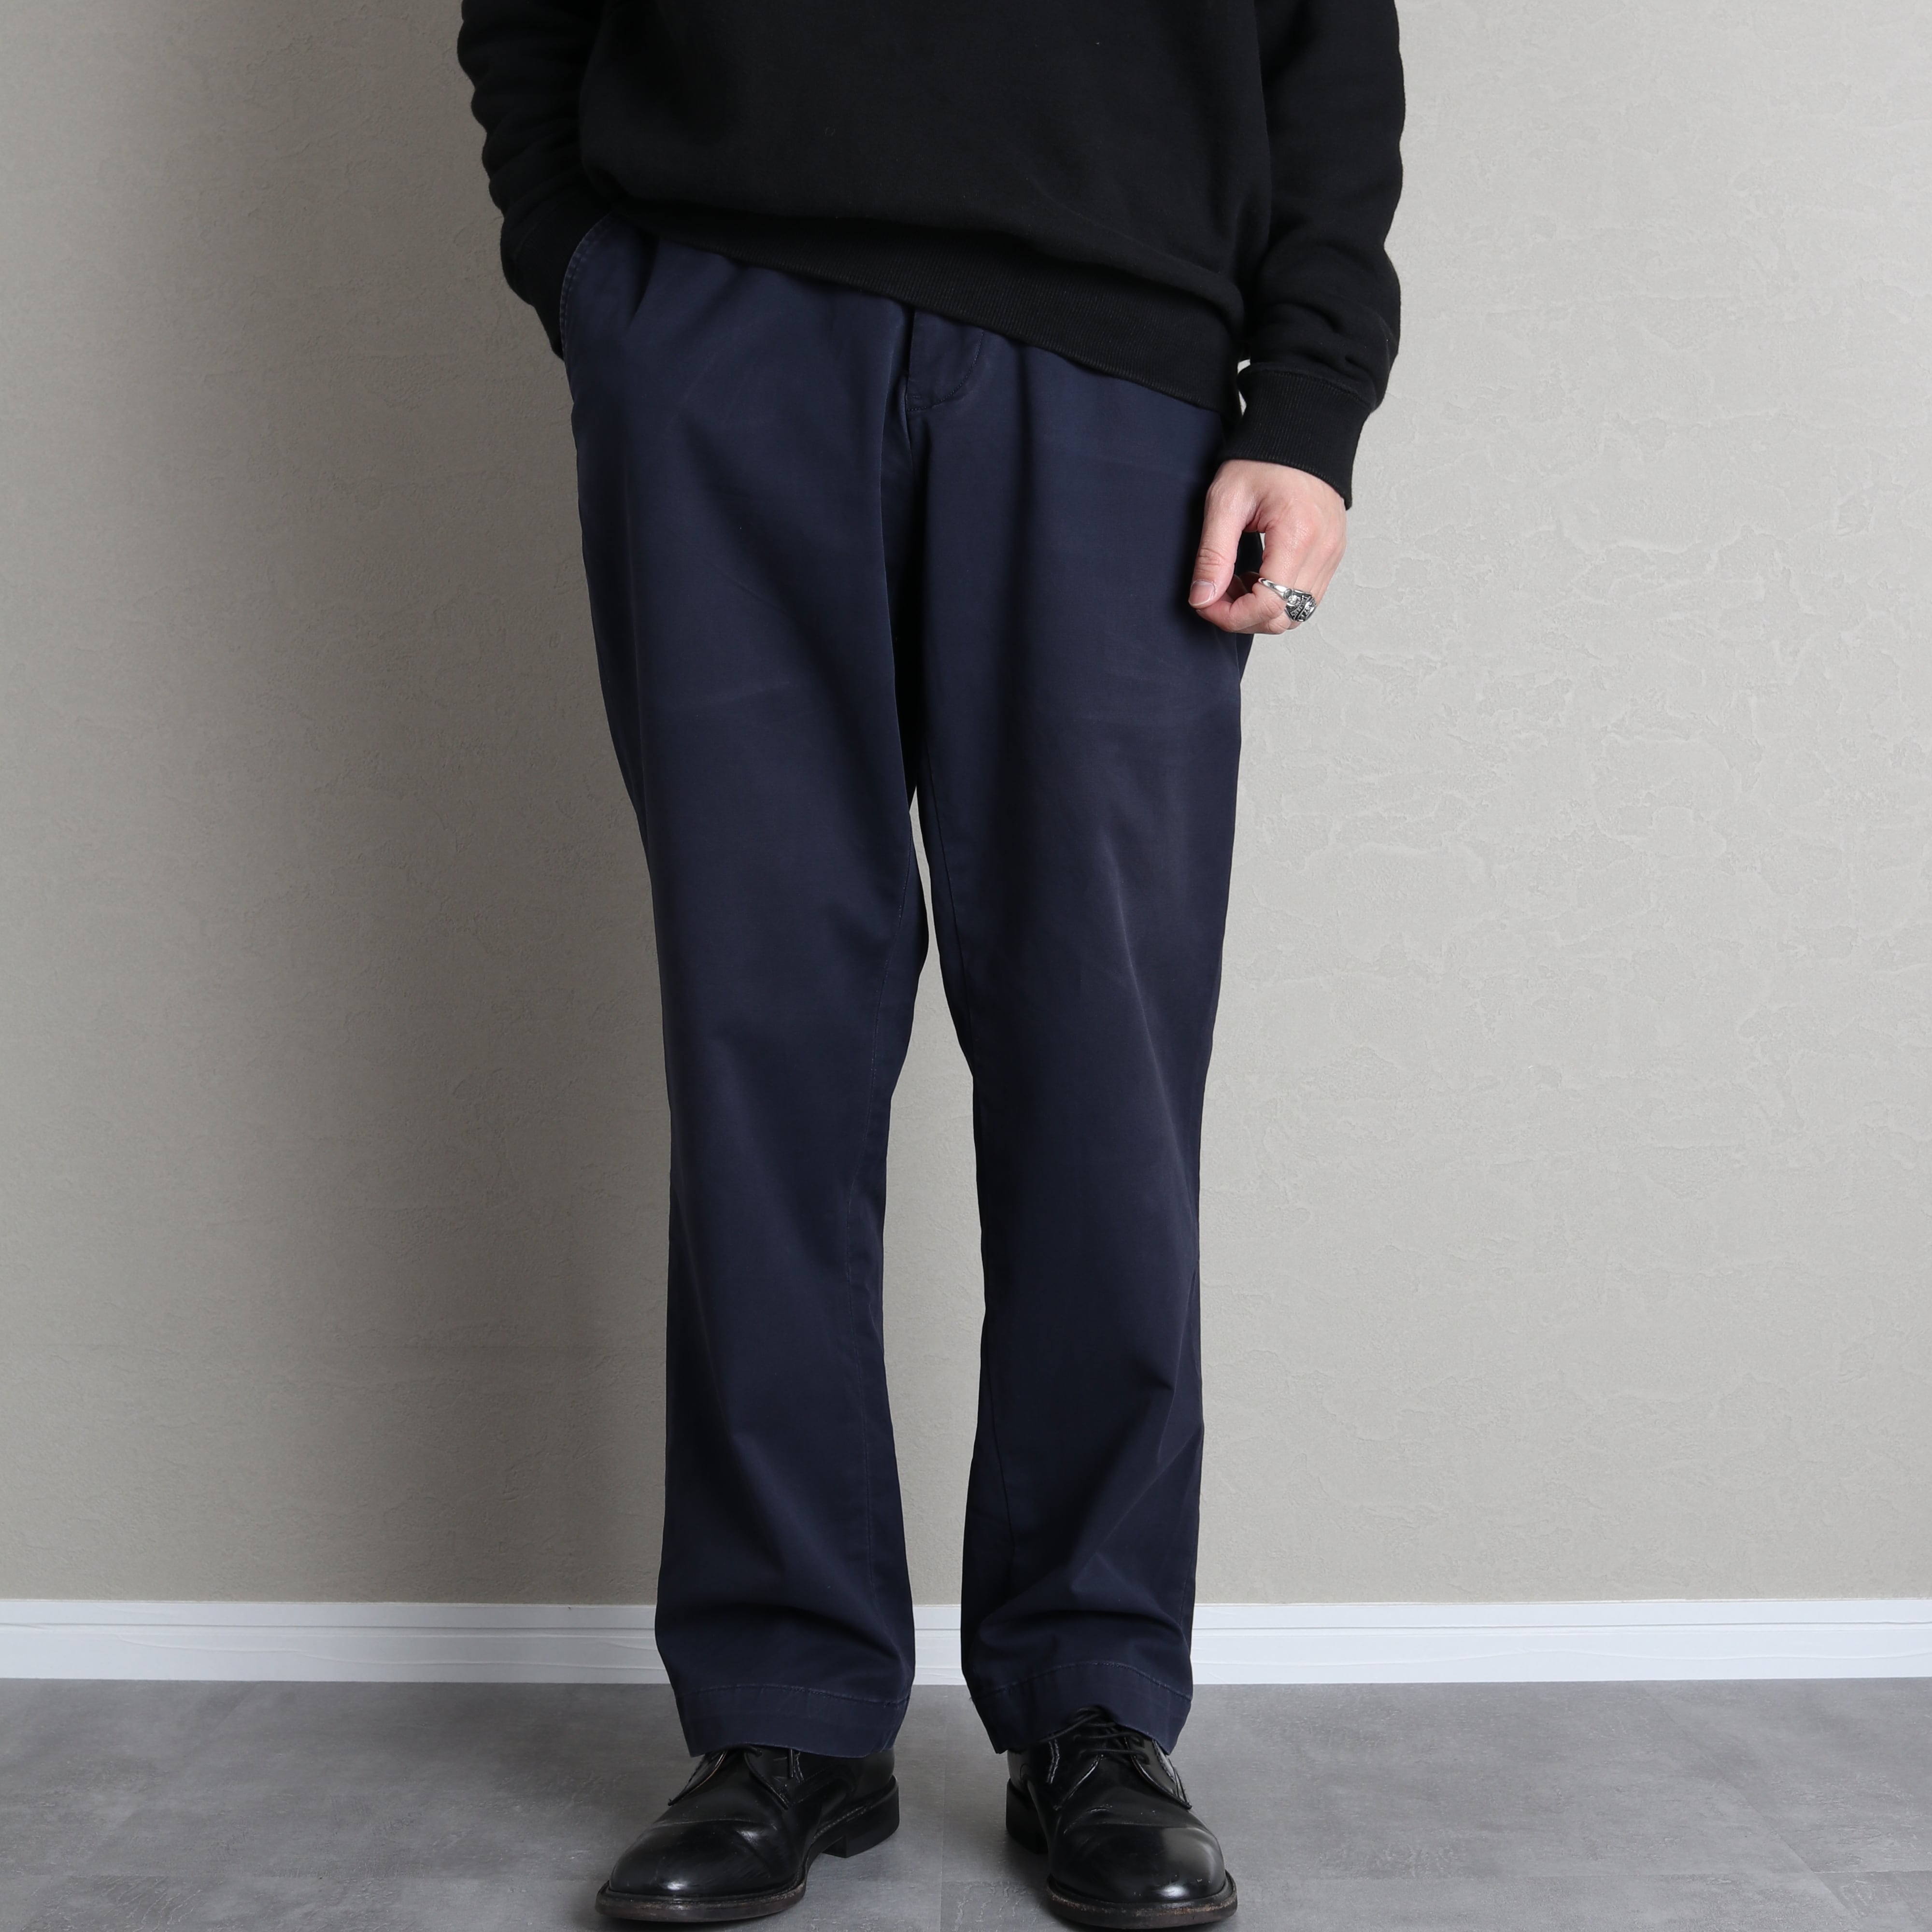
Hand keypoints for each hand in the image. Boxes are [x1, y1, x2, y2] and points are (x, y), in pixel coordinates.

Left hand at [1187, 461, 1345, 635]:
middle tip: (1214, 593)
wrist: (1301, 432)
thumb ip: (1213, 555)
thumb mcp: (1225, 501)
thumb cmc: (1264, 460)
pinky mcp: (1332, 555)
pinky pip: (1305, 597)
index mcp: (1299, 536)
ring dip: (1259, 609)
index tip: (1205, 602)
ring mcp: (1332, 554)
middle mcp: (1324, 551)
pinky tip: (1255, 575)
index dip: (1231, 617)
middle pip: (1283, 618)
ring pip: (1295, 613)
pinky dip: (1277, 598)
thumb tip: (1202, 599)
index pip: (1268, 606)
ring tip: (1234, 581)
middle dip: (1243, 617)